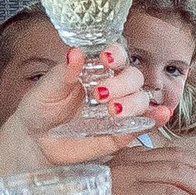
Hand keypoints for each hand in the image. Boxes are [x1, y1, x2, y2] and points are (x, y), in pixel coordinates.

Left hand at [5, 48, 155, 162]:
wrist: (34, 141)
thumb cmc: (39, 109)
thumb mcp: (46, 89)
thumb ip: (63, 73)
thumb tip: (76, 53)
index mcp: (95, 71)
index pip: (117, 56)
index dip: (117, 55)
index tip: (106, 59)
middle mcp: (112, 88)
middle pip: (133, 77)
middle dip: (121, 84)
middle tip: (100, 95)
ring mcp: (118, 112)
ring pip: (141, 100)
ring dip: (133, 103)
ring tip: (112, 111)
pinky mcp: (120, 134)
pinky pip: (143, 125)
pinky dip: (155, 119)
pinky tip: (161, 115)